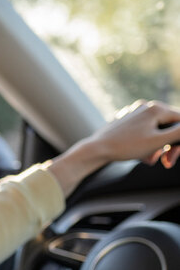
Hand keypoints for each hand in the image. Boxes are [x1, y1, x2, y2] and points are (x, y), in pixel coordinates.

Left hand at [46, 100, 179, 196]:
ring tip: (149, 159)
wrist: (96, 150)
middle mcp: (146, 106)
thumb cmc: (126, 146)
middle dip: (170, 147)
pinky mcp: (127, 122)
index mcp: (156, 108)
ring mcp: (135, 113)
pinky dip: (145, 146)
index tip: (173, 157)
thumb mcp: (159, 141)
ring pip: (157, 132)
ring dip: (157, 148)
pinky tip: (139, 155)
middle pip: (170, 127)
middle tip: (166, 163)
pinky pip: (145, 134)